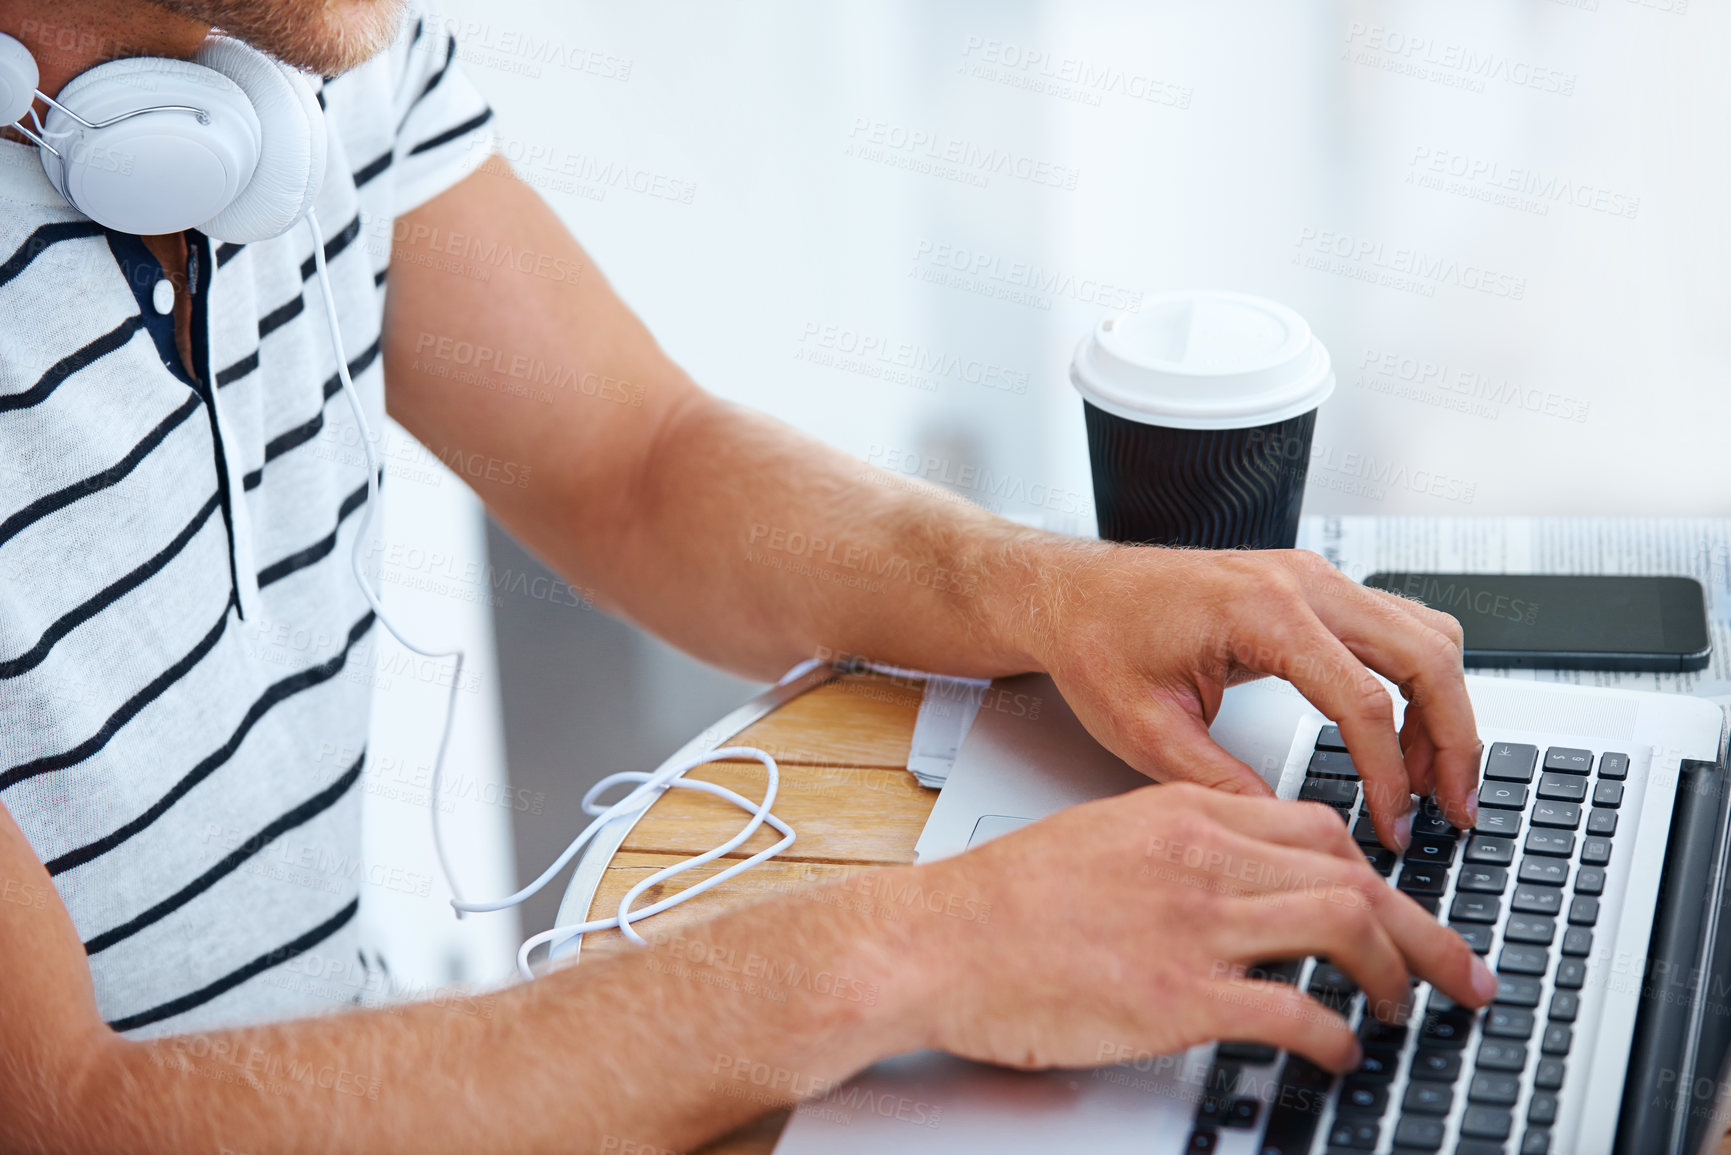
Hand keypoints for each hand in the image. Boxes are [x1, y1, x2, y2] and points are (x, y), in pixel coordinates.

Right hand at [900, 783, 1497, 1072]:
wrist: (932, 940)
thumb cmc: (1000, 901)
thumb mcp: (1102, 842)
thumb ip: (1179, 854)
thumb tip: (1239, 890)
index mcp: (1182, 813)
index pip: (1318, 829)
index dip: (1376, 874)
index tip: (1399, 908)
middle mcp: (1201, 857)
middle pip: (1354, 877)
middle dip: (1424, 929)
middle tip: (1460, 968)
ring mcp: (1192, 925)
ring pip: (1344, 929)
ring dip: (1396, 975)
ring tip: (1408, 1010)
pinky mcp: (1177, 997)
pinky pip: (1294, 1012)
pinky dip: (1336, 1035)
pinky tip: (1339, 1052)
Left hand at [1021, 546, 1477, 848]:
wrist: (1072, 594)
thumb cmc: (1096, 642)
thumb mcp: (1148, 732)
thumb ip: (1224, 784)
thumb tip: (1290, 833)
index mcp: (1261, 611)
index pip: (1362, 700)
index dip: (1389, 776)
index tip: (1393, 828)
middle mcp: (1300, 581)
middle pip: (1425, 655)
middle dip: (1453, 739)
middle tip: (1456, 809)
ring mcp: (1312, 576)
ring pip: (1425, 634)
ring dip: (1443, 707)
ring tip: (1433, 781)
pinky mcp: (1311, 587)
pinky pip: (1397, 626)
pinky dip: (1417, 680)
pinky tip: (1403, 734)